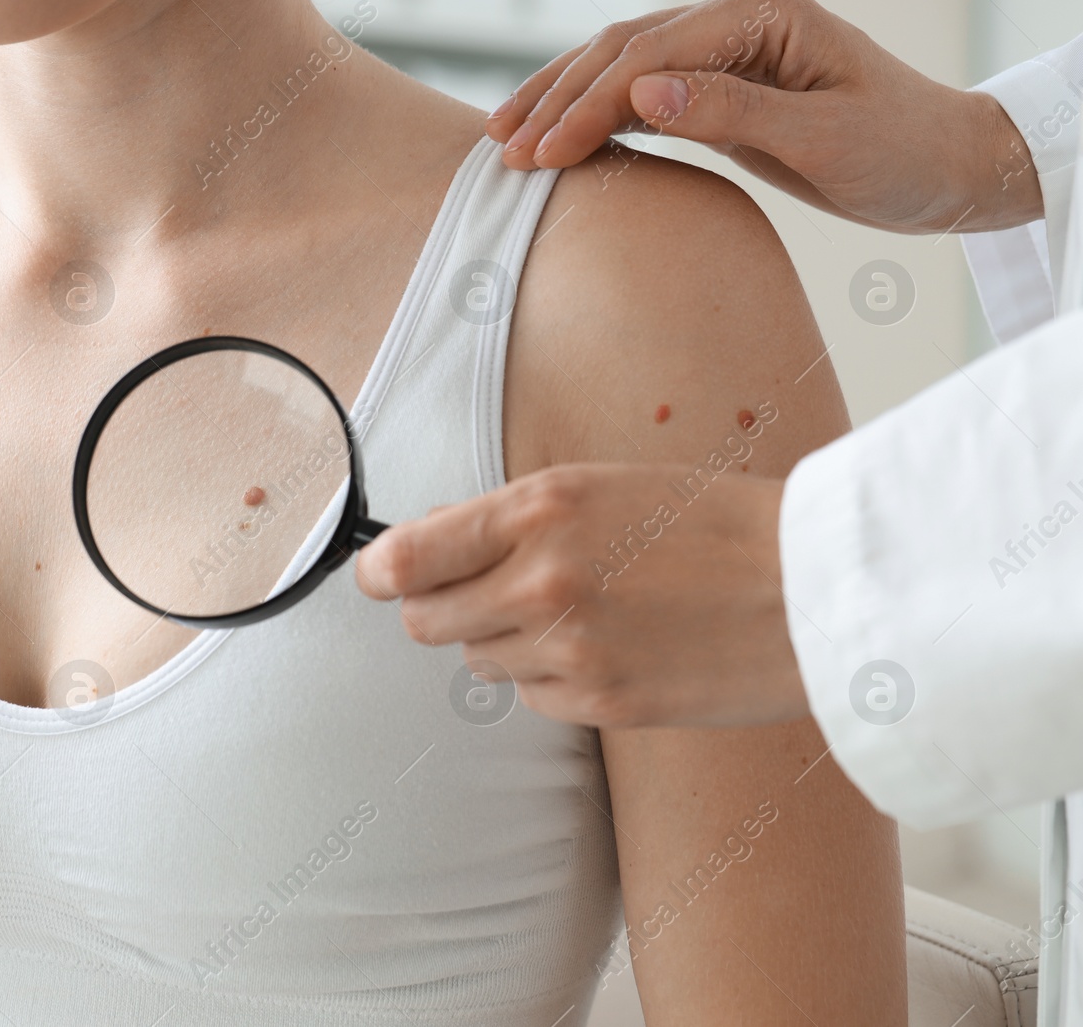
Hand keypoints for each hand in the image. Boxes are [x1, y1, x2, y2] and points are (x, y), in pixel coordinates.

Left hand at [355, 464, 809, 727]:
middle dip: (441, 608)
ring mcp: (569, 648)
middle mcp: (542, 579)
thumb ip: (511, 516)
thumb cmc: (714, 525)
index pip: (406, 557)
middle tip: (484, 593)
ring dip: (505, 641)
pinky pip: (530, 697)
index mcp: (540, 509)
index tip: (376, 576)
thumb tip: (426, 541)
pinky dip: (551, 678)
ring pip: (478, 660)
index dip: (378, 571)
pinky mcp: (599, 703)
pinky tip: (609, 649)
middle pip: (424, 620)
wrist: (813, 588)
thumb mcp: (604, 485)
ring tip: (579, 613)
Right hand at [484, 0, 1041, 233]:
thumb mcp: (821, 137)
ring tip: (506, 142)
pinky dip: (591, 114)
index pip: (652, 53)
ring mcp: (724, 46)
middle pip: (621, 47)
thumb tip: (643, 93)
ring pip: (619, 63)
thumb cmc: (897, 149)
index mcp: (763, 12)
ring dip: (561, 102)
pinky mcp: (718, 82)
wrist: (942, 163)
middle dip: (558, 99)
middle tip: (506, 152)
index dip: (589, 102)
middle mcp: (737, 15)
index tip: (544, 152)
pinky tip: (553, 137)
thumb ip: (732, 111)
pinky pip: (639, 90)